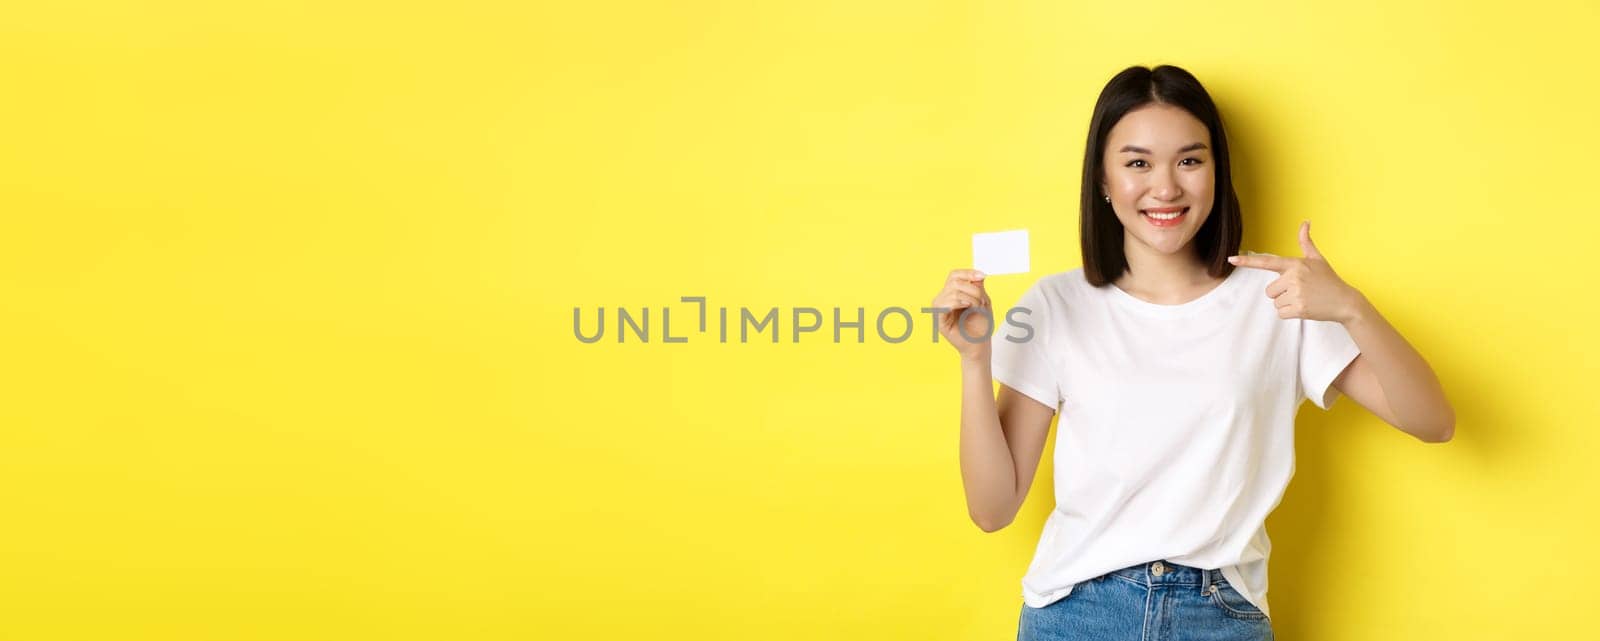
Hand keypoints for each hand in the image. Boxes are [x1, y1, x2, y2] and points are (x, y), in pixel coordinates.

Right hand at [932, 269, 992, 359]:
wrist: (980, 345)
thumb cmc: (981, 326)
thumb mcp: (983, 301)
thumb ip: (978, 287)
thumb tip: (977, 274)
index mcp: (952, 294)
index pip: (954, 275)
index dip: (967, 273)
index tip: (982, 276)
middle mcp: (944, 300)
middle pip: (954, 282)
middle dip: (973, 289)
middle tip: (982, 301)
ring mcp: (940, 310)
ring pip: (951, 292)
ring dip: (970, 298)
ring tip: (977, 308)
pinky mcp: (939, 321)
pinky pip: (944, 305)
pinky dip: (958, 303)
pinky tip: (967, 307)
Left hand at [1227, 221, 1365, 322]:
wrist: (1345, 302)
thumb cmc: (1329, 280)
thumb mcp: (1317, 259)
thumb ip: (1306, 242)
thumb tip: (1305, 222)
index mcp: (1295, 264)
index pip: (1267, 261)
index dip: (1247, 260)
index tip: (1231, 258)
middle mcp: (1294, 277)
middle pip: (1269, 291)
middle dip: (1281, 293)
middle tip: (1300, 291)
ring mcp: (1297, 293)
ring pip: (1275, 302)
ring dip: (1287, 304)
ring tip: (1304, 299)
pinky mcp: (1299, 308)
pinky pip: (1281, 313)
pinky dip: (1290, 313)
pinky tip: (1305, 308)